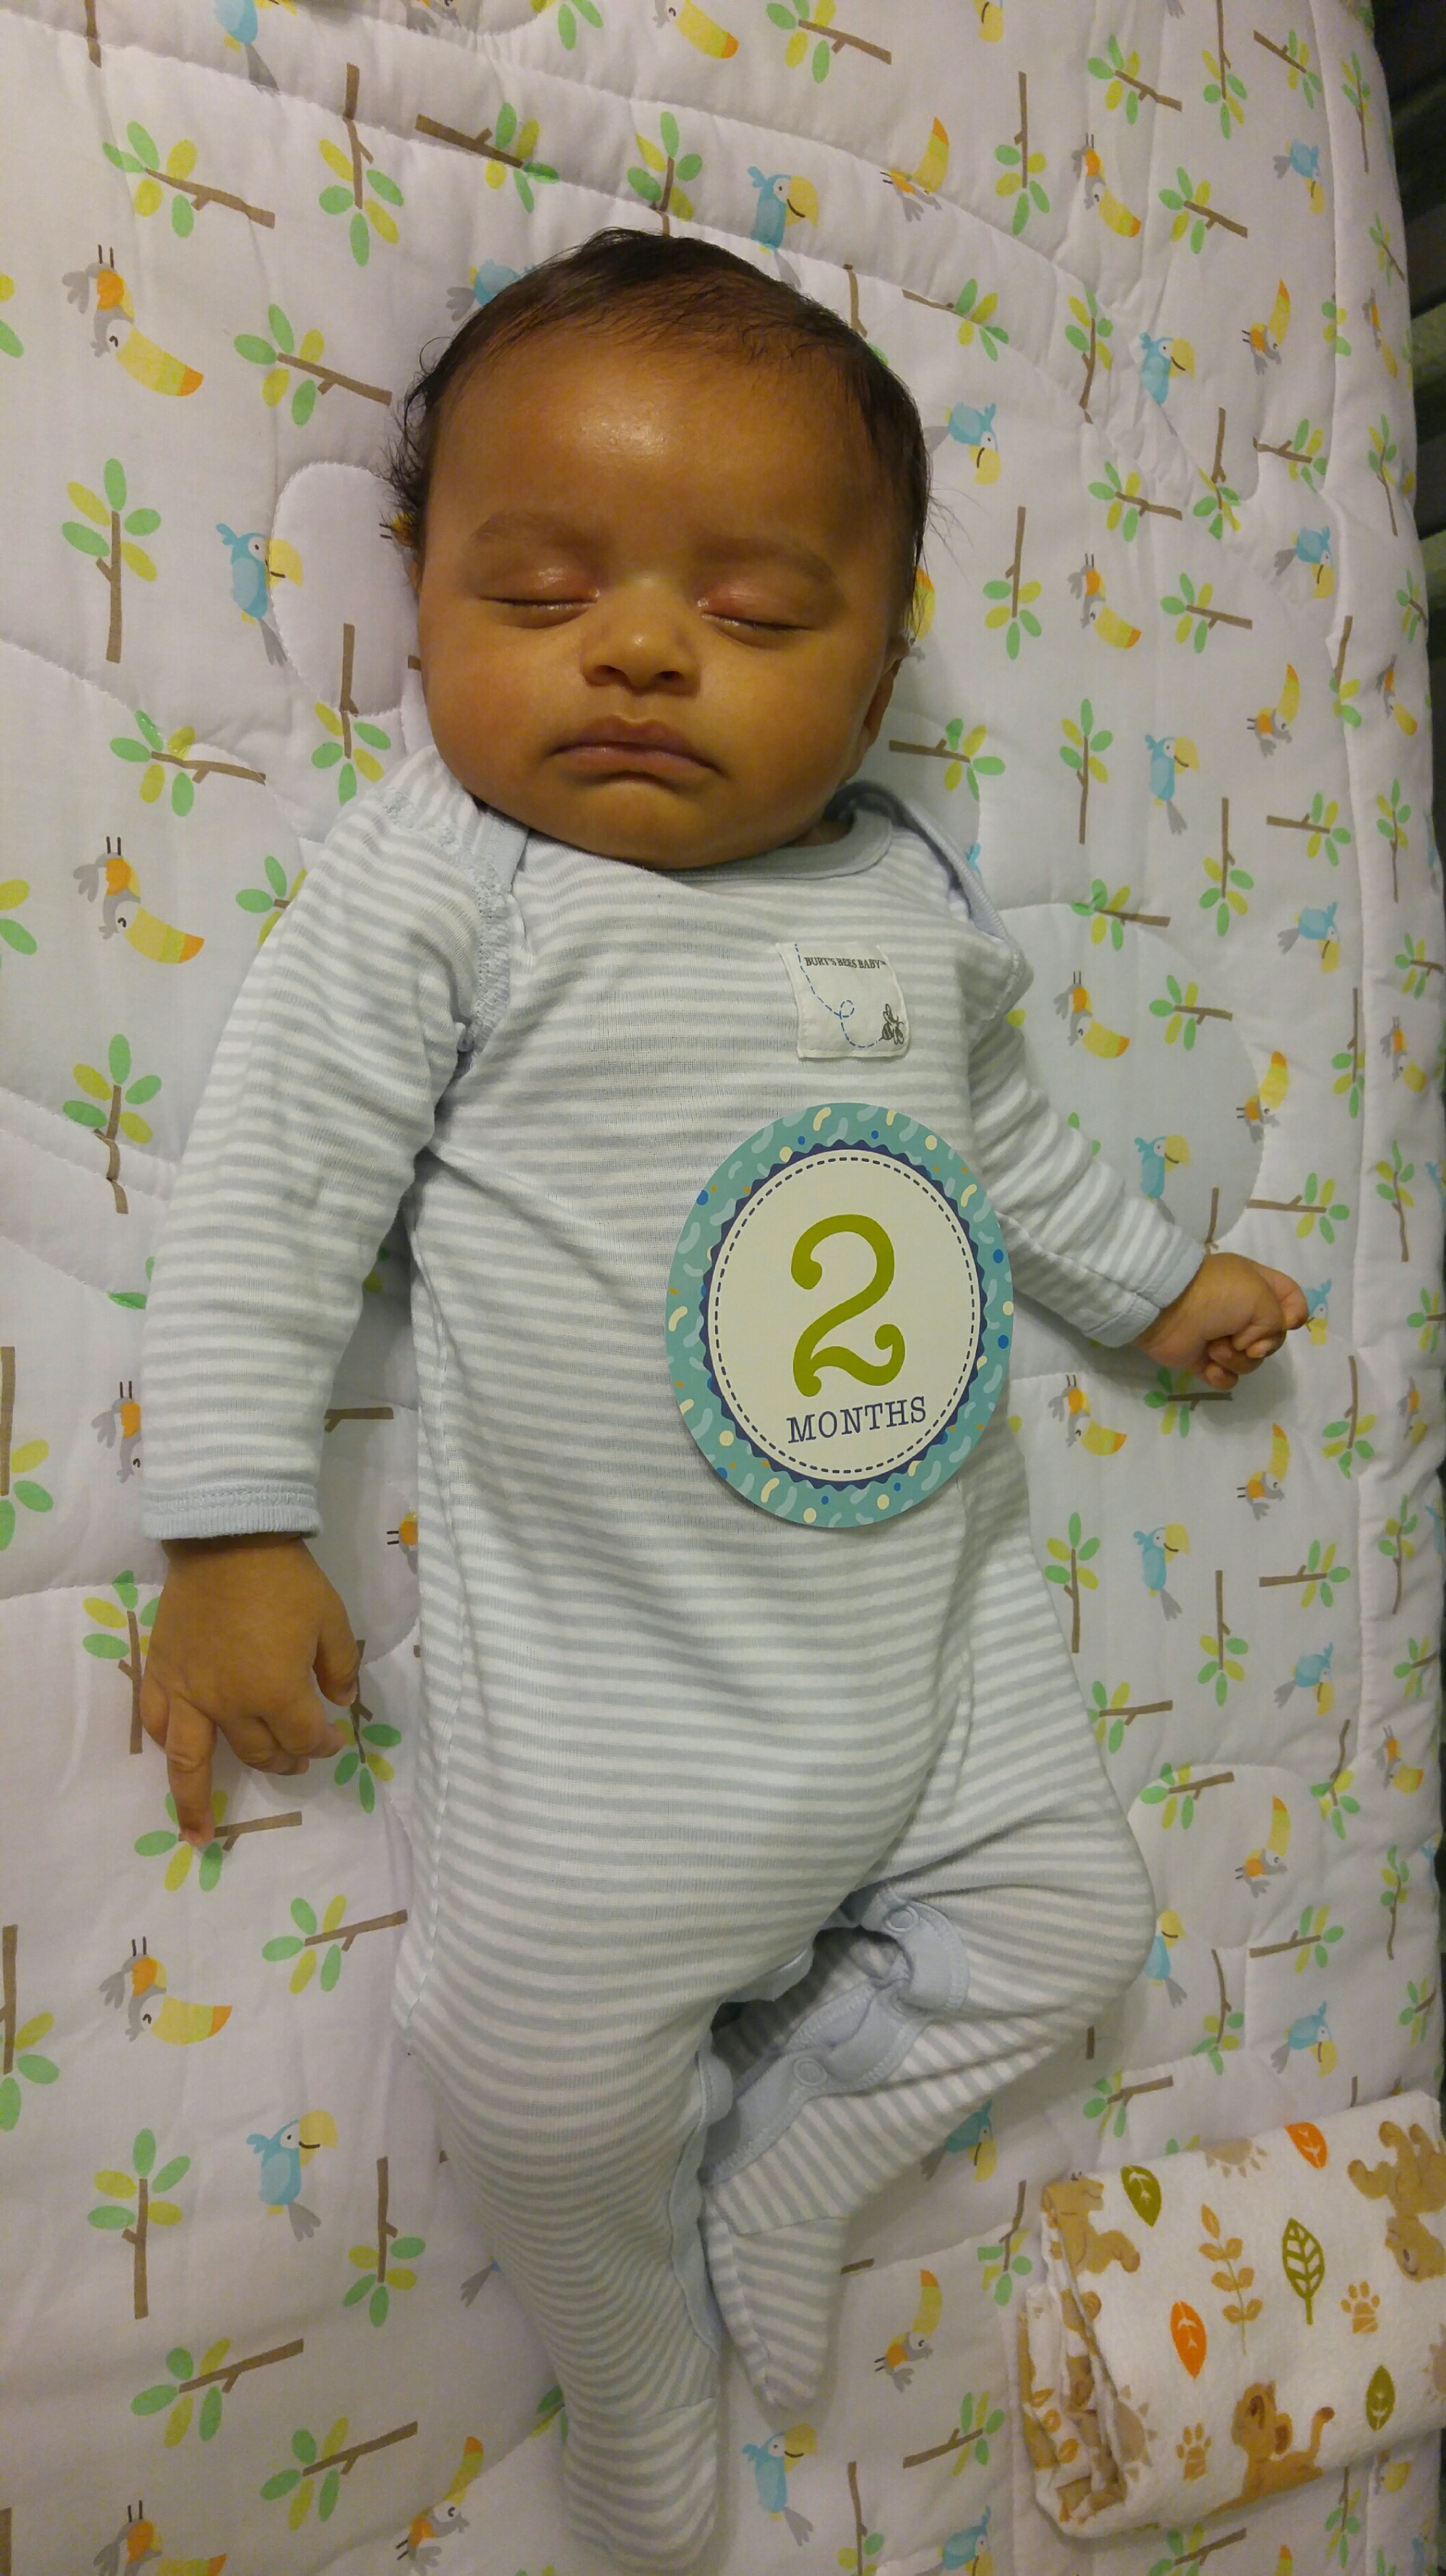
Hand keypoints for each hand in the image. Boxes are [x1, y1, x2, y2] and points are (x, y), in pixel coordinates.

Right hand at [139, 1535, 356, 1845]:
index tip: (334, 1739)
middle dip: (284, 1760)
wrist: (227, 1538)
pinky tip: (173, 1755)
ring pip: (190, 1761)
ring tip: (198, 1835)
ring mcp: (189, 1692)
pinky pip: (157, 1722)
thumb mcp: (332, 1620)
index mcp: (275, 1692)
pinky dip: (166, 1744)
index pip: (305, 1735)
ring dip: (196, 1801)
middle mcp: (228, 1704)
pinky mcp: (162, 1672)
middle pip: (259, 1751)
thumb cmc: (286, 1579)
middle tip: (297, 1761)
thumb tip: (342, 1703)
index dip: (324, 1742)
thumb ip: (340, 1668)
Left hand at [1135, 1254, 1307, 1390]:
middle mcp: (1242, 1311)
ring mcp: (1222, 1336)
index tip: (1287, 1323)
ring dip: (1236, 1359)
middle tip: (1242, 1341)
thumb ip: (1276, 1321)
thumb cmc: (1216, 1295)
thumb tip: (1254, 1347)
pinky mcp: (1204, 1360)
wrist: (1165, 1310)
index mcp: (1256, 1286)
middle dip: (1262, 1344)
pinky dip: (1221, 1376)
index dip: (1295, 1314)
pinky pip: (1228, 1378)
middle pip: (1274, 1338)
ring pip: (1251, 1361)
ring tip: (1215, 1348)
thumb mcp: (1260, 1296)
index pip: (1291, 1299)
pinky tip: (1210, 1367)